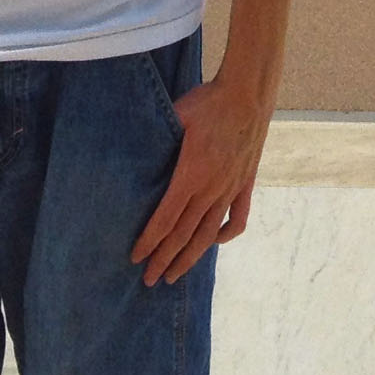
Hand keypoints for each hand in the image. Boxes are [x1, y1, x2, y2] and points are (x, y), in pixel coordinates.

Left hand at [129, 76, 271, 285]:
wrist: (248, 93)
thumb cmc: (208, 102)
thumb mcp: (176, 116)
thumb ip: (155, 138)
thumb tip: (126, 147)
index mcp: (191, 175)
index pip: (165, 220)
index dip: (149, 242)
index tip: (135, 259)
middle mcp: (211, 189)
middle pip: (183, 235)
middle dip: (164, 260)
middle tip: (149, 281)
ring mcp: (230, 189)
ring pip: (208, 234)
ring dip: (190, 258)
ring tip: (175, 275)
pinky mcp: (245, 183)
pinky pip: (238, 218)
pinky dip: (226, 235)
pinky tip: (213, 242)